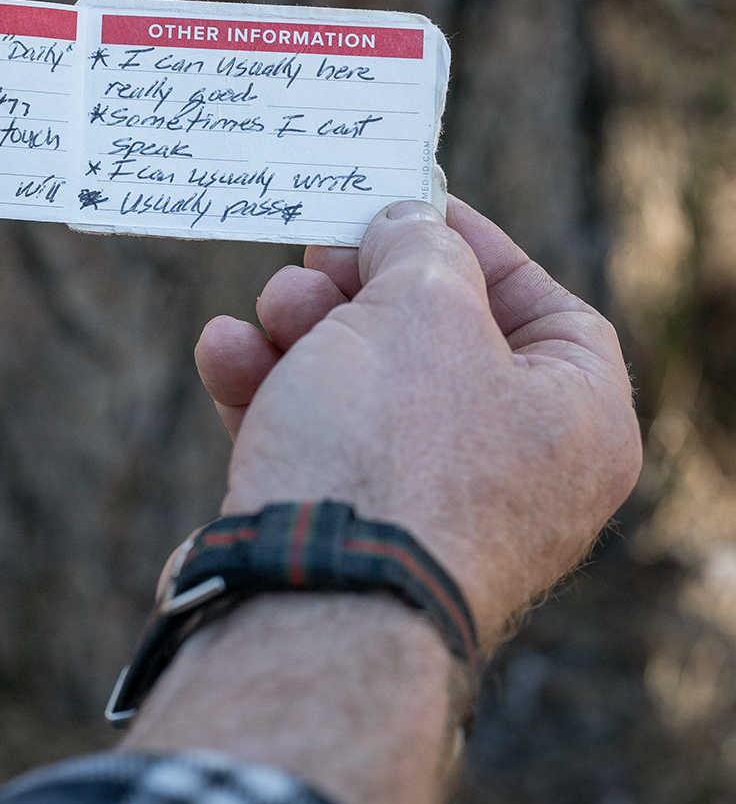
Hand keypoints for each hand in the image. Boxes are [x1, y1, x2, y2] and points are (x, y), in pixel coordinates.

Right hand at [192, 198, 641, 643]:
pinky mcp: (346, 536)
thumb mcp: (421, 306)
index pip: (548, 307)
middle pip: (438, 346)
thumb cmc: (394, 449)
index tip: (403, 204)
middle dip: (359, 291)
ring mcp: (427, 513)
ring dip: (300, 336)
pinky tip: (222, 357)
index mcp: (580, 421)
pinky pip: (315, 444)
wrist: (314, 600)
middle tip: (312, 257)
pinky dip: (269, 395)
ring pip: (361, 392)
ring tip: (262, 312)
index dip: (474, 245)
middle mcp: (519, 475)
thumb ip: (419, 248)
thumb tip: (406, 227)